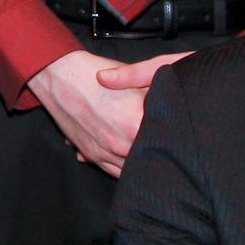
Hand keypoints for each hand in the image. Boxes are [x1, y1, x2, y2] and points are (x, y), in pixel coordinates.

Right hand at [25, 45, 188, 174]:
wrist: (61, 75)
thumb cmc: (97, 74)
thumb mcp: (136, 80)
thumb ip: (161, 96)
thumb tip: (181, 106)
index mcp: (135, 126)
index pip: (166, 139)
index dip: (176, 136)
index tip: (183, 133)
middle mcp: (121, 145)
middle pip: (151, 157)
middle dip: (161, 152)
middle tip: (172, 148)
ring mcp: (105, 153)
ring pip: (133, 169)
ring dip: (143, 164)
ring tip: (155, 157)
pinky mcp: (92, 155)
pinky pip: (114, 171)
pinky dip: (124, 167)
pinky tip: (132, 160)